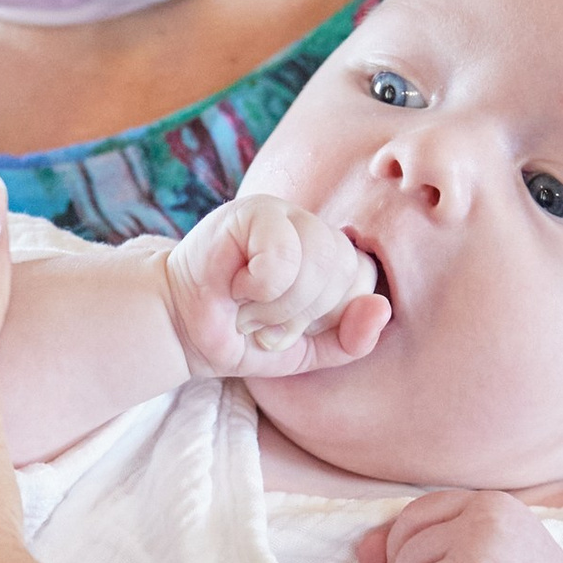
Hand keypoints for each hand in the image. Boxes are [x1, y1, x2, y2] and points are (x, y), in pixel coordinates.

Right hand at [162, 192, 387, 382]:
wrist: (181, 330)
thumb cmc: (244, 337)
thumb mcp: (307, 352)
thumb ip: (351, 340)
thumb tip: (382, 309)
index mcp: (333, 254)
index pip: (366, 281)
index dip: (330, 317)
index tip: (289, 329)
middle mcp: (313, 226)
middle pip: (346, 270)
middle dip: (303, 316)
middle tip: (263, 324)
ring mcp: (283, 212)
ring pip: (318, 262)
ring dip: (278, 306)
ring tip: (249, 309)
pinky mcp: (252, 210)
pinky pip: (283, 256)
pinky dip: (260, 288)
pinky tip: (234, 286)